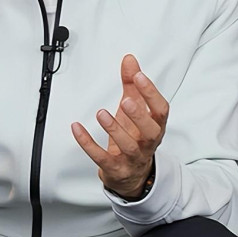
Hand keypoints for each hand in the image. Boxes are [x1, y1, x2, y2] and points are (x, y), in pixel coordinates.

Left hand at [72, 54, 167, 199]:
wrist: (131, 175)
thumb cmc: (134, 137)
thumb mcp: (134, 111)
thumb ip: (132, 85)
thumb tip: (130, 60)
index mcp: (155, 126)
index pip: (160, 110)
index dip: (152, 93)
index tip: (139, 76)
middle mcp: (147, 143)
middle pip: (150, 132)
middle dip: (139, 116)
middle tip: (126, 101)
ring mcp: (131, 158)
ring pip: (128, 146)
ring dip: (114, 129)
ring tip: (101, 113)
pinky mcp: (114, 168)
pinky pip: (101, 157)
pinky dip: (88, 144)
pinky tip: (77, 129)